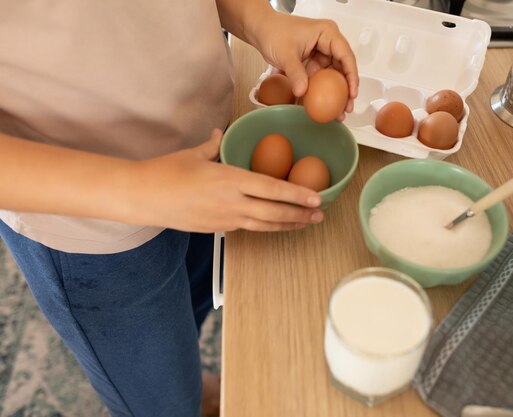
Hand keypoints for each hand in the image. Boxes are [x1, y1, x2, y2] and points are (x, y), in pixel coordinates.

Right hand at [132, 129, 323, 232]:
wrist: (143, 198)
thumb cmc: (166, 172)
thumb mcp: (194, 154)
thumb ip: (213, 144)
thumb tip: (219, 133)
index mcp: (230, 180)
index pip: (272, 189)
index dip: (296, 196)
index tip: (316, 198)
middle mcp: (232, 203)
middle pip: (274, 212)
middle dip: (300, 215)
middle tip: (319, 215)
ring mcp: (225, 220)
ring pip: (264, 225)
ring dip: (287, 225)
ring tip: (305, 224)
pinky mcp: (217, 230)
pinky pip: (247, 228)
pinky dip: (265, 226)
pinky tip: (275, 224)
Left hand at [250, 12, 358, 119]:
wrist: (260, 30)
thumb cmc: (273, 31)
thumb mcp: (285, 53)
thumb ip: (295, 72)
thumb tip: (302, 92)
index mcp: (327, 33)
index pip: (346, 56)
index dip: (352, 76)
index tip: (352, 94)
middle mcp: (328, 43)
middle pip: (343, 68)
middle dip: (346, 90)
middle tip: (347, 108)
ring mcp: (321, 53)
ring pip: (333, 76)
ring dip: (336, 94)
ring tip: (338, 112)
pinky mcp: (313, 62)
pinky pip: (320, 79)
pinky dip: (321, 92)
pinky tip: (323, 106)